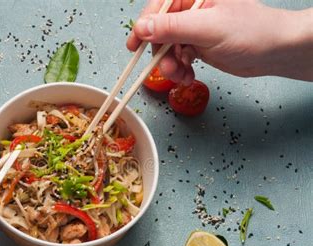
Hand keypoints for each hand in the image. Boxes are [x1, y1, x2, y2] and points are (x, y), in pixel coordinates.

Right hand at [127, 0, 312, 82]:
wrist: (274, 52)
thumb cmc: (252, 32)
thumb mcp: (207, 28)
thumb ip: (172, 27)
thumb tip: (142, 28)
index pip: (159, 6)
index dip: (144, 26)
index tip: (134, 45)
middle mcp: (192, 8)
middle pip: (161, 29)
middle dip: (161, 53)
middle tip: (166, 69)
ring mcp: (195, 27)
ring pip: (168, 46)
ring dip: (170, 65)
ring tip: (181, 76)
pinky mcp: (197, 44)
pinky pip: (178, 56)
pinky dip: (180, 69)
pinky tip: (188, 76)